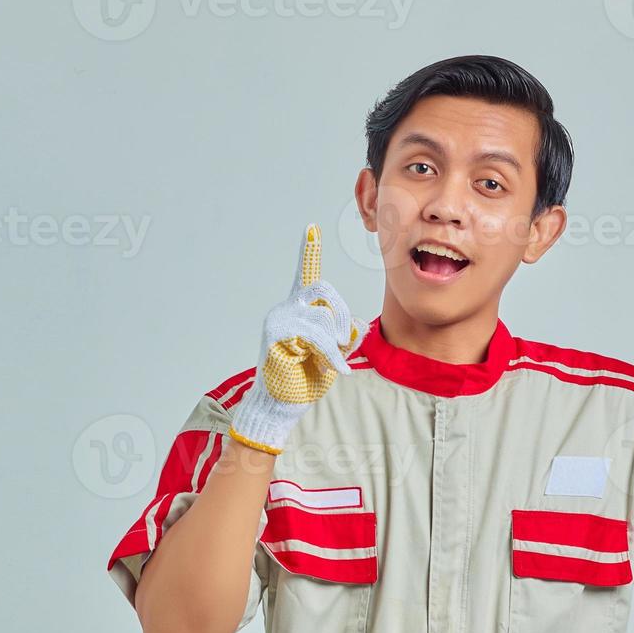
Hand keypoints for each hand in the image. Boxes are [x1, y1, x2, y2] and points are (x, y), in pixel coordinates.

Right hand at [228, 223, 366, 454]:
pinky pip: (316, 335)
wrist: (281, 405)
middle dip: (339, 313)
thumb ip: (345, 336)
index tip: (312, 228)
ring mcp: (279, 319)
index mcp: (299, 310)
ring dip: (334, 343)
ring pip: (322, 316)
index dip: (309, 251)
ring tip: (328, 362)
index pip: (305, 275)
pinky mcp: (277, 333)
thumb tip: (356, 326)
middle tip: (343, 340)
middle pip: (322, 289)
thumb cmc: (304, 380)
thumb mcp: (333, 355)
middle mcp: (286, 309)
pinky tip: (332, 367)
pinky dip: (331, 354)